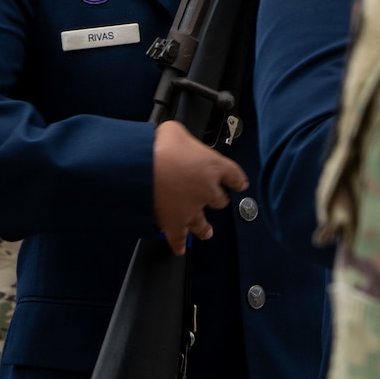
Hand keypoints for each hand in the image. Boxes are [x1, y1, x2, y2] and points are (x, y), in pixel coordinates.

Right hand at [152, 119, 246, 255]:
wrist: (140, 168)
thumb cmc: (157, 147)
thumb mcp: (174, 130)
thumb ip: (181, 137)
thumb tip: (175, 137)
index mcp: (212, 166)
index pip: (234, 176)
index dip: (237, 180)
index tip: (239, 184)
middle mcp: (207, 191)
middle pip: (220, 201)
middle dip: (217, 200)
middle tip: (215, 200)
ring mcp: (191, 210)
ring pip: (203, 224)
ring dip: (204, 228)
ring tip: (206, 231)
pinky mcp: (174, 224)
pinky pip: (179, 239)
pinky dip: (179, 244)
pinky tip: (180, 248)